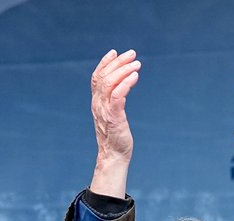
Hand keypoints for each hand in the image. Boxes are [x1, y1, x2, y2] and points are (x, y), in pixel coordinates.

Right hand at [89, 49, 140, 197]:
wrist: (114, 155)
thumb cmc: (116, 136)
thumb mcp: (113, 114)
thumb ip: (114, 100)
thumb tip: (122, 87)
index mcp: (97, 101)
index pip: (97, 77)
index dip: (104, 63)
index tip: (115, 52)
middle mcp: (98, 103)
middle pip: (104, 76)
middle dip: (118, 62)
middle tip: (132, 54)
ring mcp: (105, 110)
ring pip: (110, 83)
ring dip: (124, 70)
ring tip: (137, 64)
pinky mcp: (114, 118)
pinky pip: (117, 97)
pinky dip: (125, 84)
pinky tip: (135, 77)